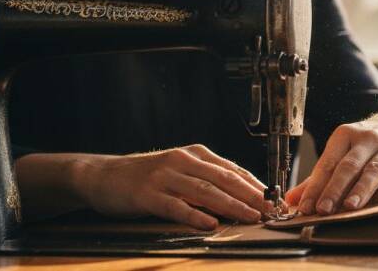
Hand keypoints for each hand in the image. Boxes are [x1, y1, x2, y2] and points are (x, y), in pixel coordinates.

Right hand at [78, 144, 270, 229]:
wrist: (103, 175)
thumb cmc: (146, 177)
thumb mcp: (180, 171)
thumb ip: (205, 180)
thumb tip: (240, 196)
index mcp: (195, 154)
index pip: (233, 170)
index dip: (255, 186)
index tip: (274, 200)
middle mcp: (183, 161)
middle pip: (224, 179)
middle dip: (251, 196)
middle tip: (270, 210)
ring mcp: (165, 176)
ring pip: (205, 191)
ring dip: (231, 205)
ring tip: (250, 217)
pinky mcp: (148, 194)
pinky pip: (175, 205)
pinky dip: (194, 215)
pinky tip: (209, 223)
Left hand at [285, 111, 377, 215]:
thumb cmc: (366, 145)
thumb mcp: (343, 152)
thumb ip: (319, 177)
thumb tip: (292, 199)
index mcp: (345, 135)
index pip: (327, 163)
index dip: (315, 186)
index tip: (305, 207)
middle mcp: (367, 139)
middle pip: (348, 166)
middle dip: (335, 188)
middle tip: (323, 209)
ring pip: (373, 169)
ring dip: (361, 189)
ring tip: (350, 207)